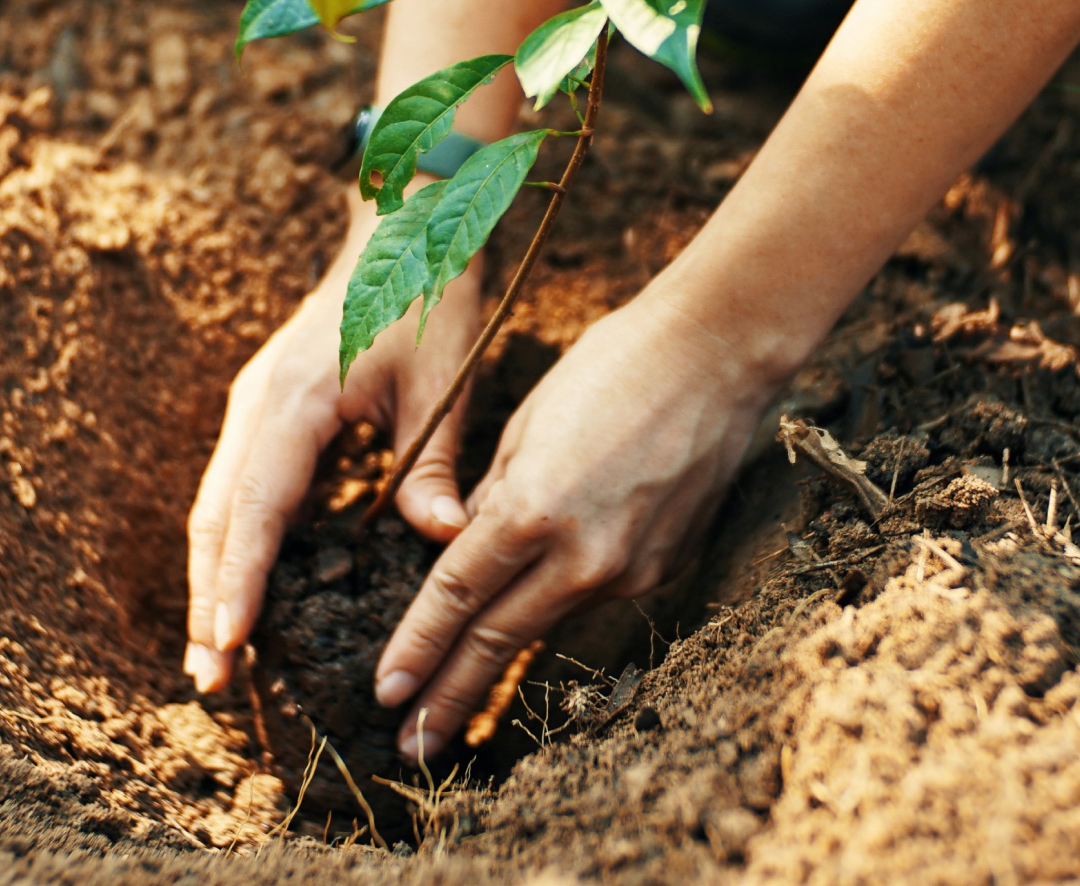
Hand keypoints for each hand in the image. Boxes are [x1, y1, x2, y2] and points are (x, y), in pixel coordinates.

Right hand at [184, 192, 479, 694]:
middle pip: (217, 515)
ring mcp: (257, 404)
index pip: (257, 506)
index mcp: (296, 399)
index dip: (240, 581)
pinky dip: (238, 540)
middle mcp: (260, 404)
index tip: (227, 646)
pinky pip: (242, 484)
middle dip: (209, 598)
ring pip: (220, 503)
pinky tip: (250, 586)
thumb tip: (444, 541)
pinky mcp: (269, 407)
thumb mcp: (441, 382)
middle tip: (209, 682)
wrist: (402, 230)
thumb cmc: (426, 298)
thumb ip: (432, 464)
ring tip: (216, 653)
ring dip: (215, 575)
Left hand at [371, 283, 775, 757]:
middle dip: (449, 696)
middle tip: (410, 746)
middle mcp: (584, 554)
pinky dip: (558, 605)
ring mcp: (631, 568)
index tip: (385, 692)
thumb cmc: (611, 366)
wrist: (717, 356)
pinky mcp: (665, 566)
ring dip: (500, 664)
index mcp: (534, 508)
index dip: (417, 649)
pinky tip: (536, 614)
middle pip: (498, 639)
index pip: (457, 596)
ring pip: (548, 621)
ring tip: (459, 705)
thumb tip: (468, 544)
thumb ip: (494, 497)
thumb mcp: (527, 423)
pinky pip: (595, 595)